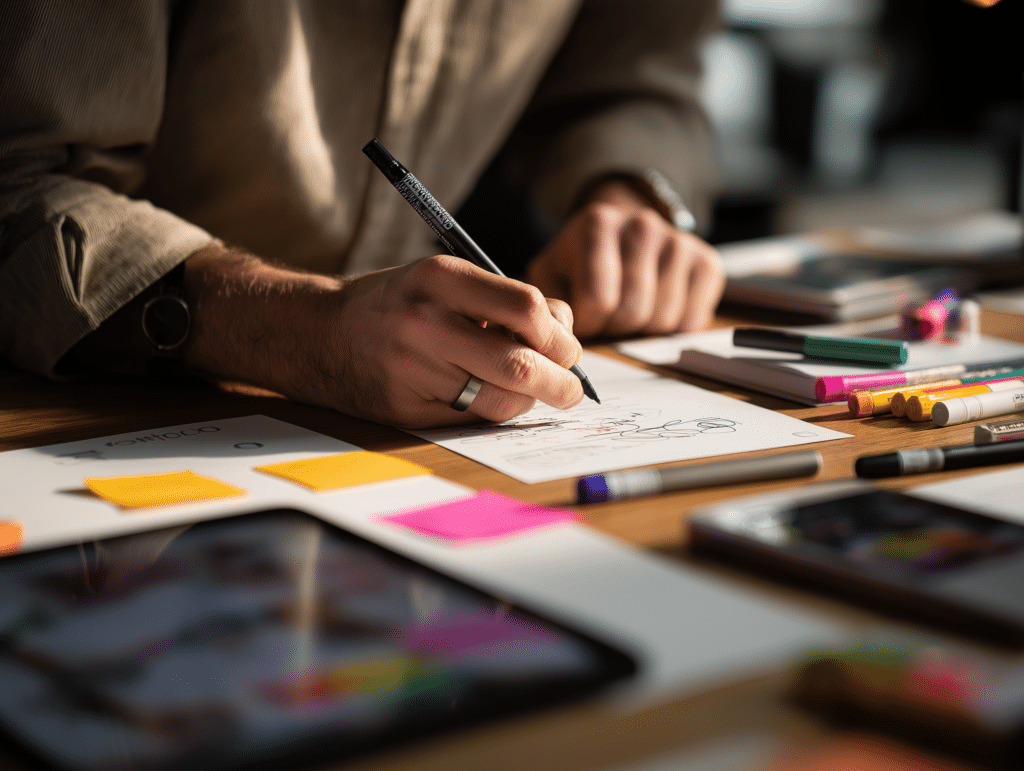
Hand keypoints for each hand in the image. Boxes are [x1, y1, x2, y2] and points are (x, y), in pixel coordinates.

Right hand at [182, 248, 582, 427]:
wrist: (318, 333)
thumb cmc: (398, 304)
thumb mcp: (444, 280)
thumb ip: (503, 301)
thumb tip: (566, 333)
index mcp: (440, 278)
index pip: (526, 308)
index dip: (560, 335)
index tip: (569, 348)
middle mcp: (426, 322)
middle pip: (520, 365)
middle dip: (560, 384)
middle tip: (571, 390)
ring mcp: (413, 369)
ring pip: (500, 401)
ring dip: (530, 403)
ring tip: (532, 393)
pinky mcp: (406, 406)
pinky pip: (472, 418)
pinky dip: (494, 412)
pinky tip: (493, 398)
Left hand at [527, 180, 724, 337]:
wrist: (621, 228)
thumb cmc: (581, 260)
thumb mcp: (550, 272)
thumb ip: (547, 304)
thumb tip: (559, 340)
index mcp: (598, 224)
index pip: (598, 301)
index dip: (589, 323)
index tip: (584, 316)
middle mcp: (642, 225)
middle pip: (633, 312)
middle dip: (615, 327)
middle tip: (607, 315)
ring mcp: (679, 241)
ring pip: (663, 320)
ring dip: (642, 328)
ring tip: (630, 307)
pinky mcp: (707, 261)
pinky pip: (692, 319)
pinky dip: (673, 326)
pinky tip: (657, 305)